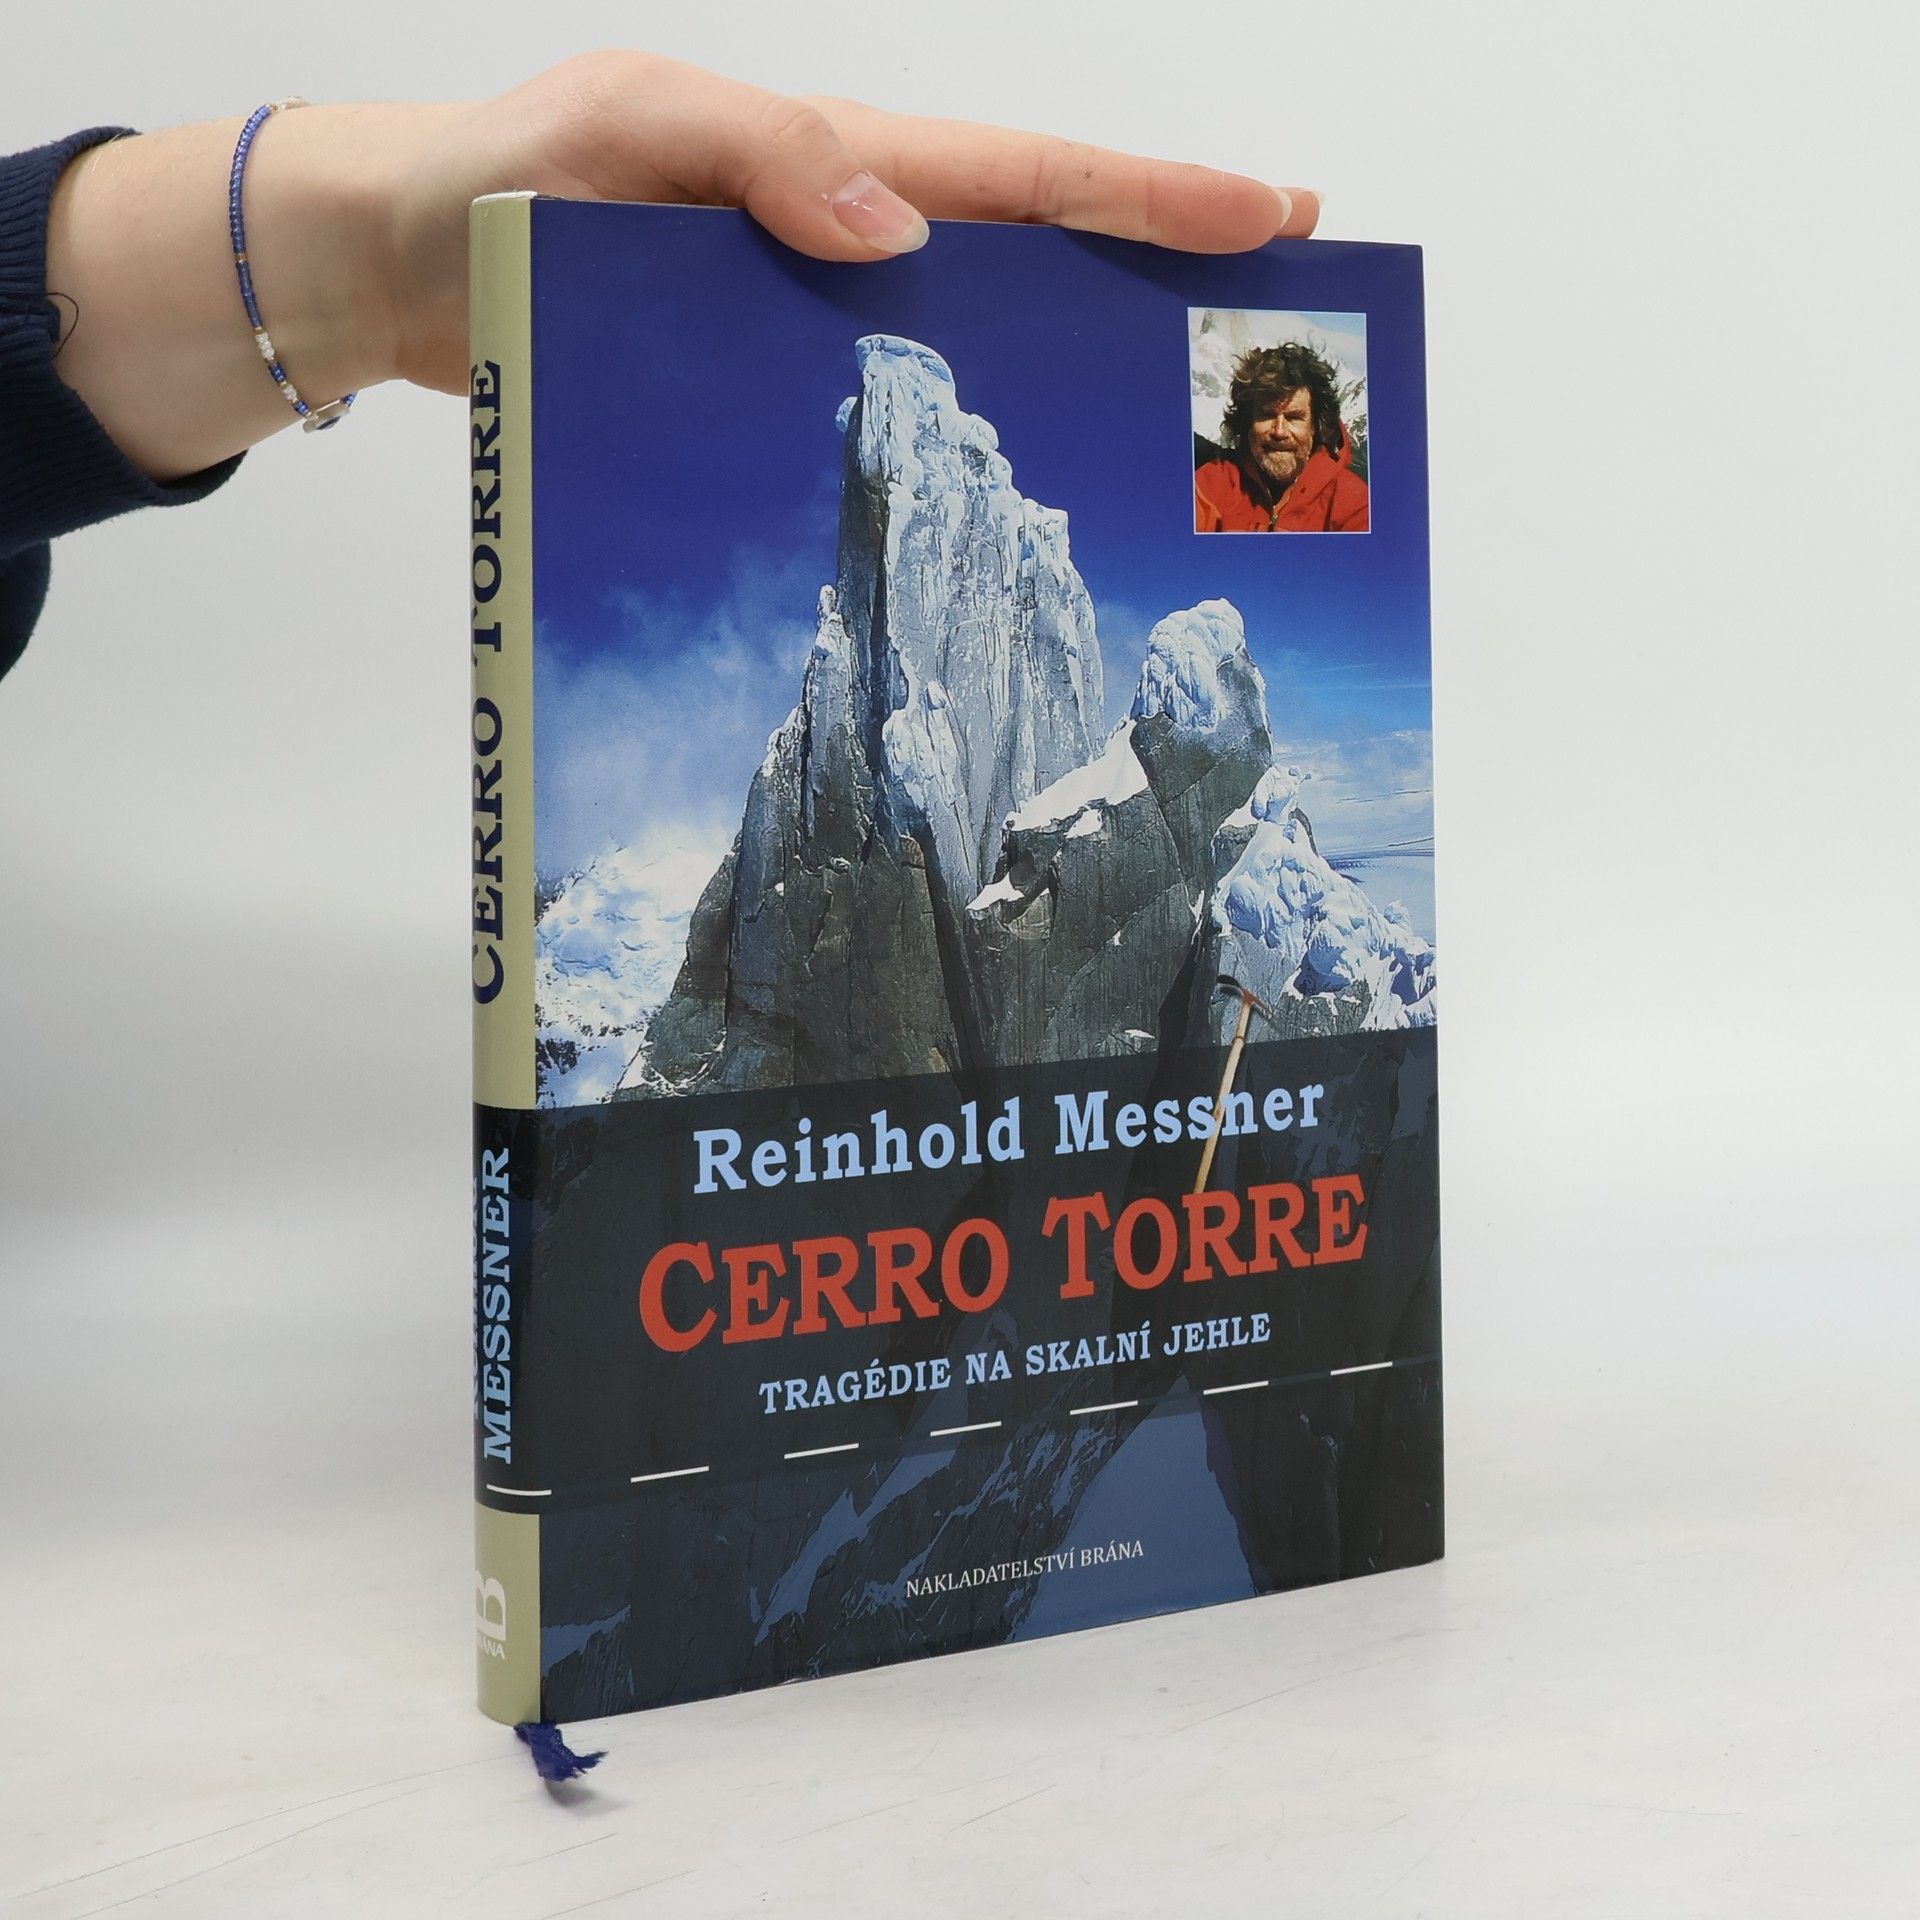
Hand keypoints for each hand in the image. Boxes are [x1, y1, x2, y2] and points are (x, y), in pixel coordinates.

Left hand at [45, 53, 1316, 476]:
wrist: (398, 274)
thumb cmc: (493, 182)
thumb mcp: (617, 130)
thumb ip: (759, 154)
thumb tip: (903, 233)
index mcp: (829, 157)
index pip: (1019, 173)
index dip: (1148, 196)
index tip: (1270, 216)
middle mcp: (841, 238)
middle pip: (1033, 250)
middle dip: (1160, 271)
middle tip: (1281, 311)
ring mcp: (812, 321)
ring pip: (977, 341)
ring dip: (1081, 371)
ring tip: (1182, 420)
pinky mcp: (768, 391)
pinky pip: (890, 414)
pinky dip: (965, 447)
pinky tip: (1016, 508)